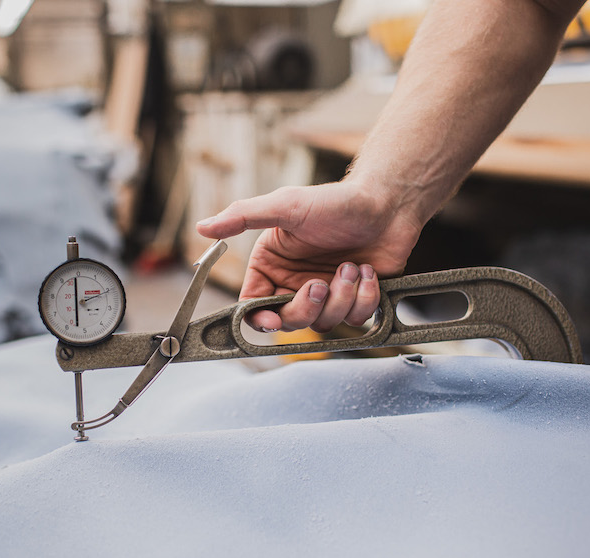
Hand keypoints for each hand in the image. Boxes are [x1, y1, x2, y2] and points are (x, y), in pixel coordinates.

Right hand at [196, 179, 423, 332]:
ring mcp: (326, 294)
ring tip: (352, 267)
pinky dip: (363, 299)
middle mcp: (295, 283)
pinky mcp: (354, 300)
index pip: (254, 305)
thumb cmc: (335, 202)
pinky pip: (355, 320)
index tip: (272, 318)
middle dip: (307, 307)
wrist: (386, 203)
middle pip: (289, 321)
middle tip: (321, 282)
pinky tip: (368, 272)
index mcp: (272, 266)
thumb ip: (242, 217)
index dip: (260, 318)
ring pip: (324, 323)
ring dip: (341, 298)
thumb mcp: (285, 205)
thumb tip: (202, 227)